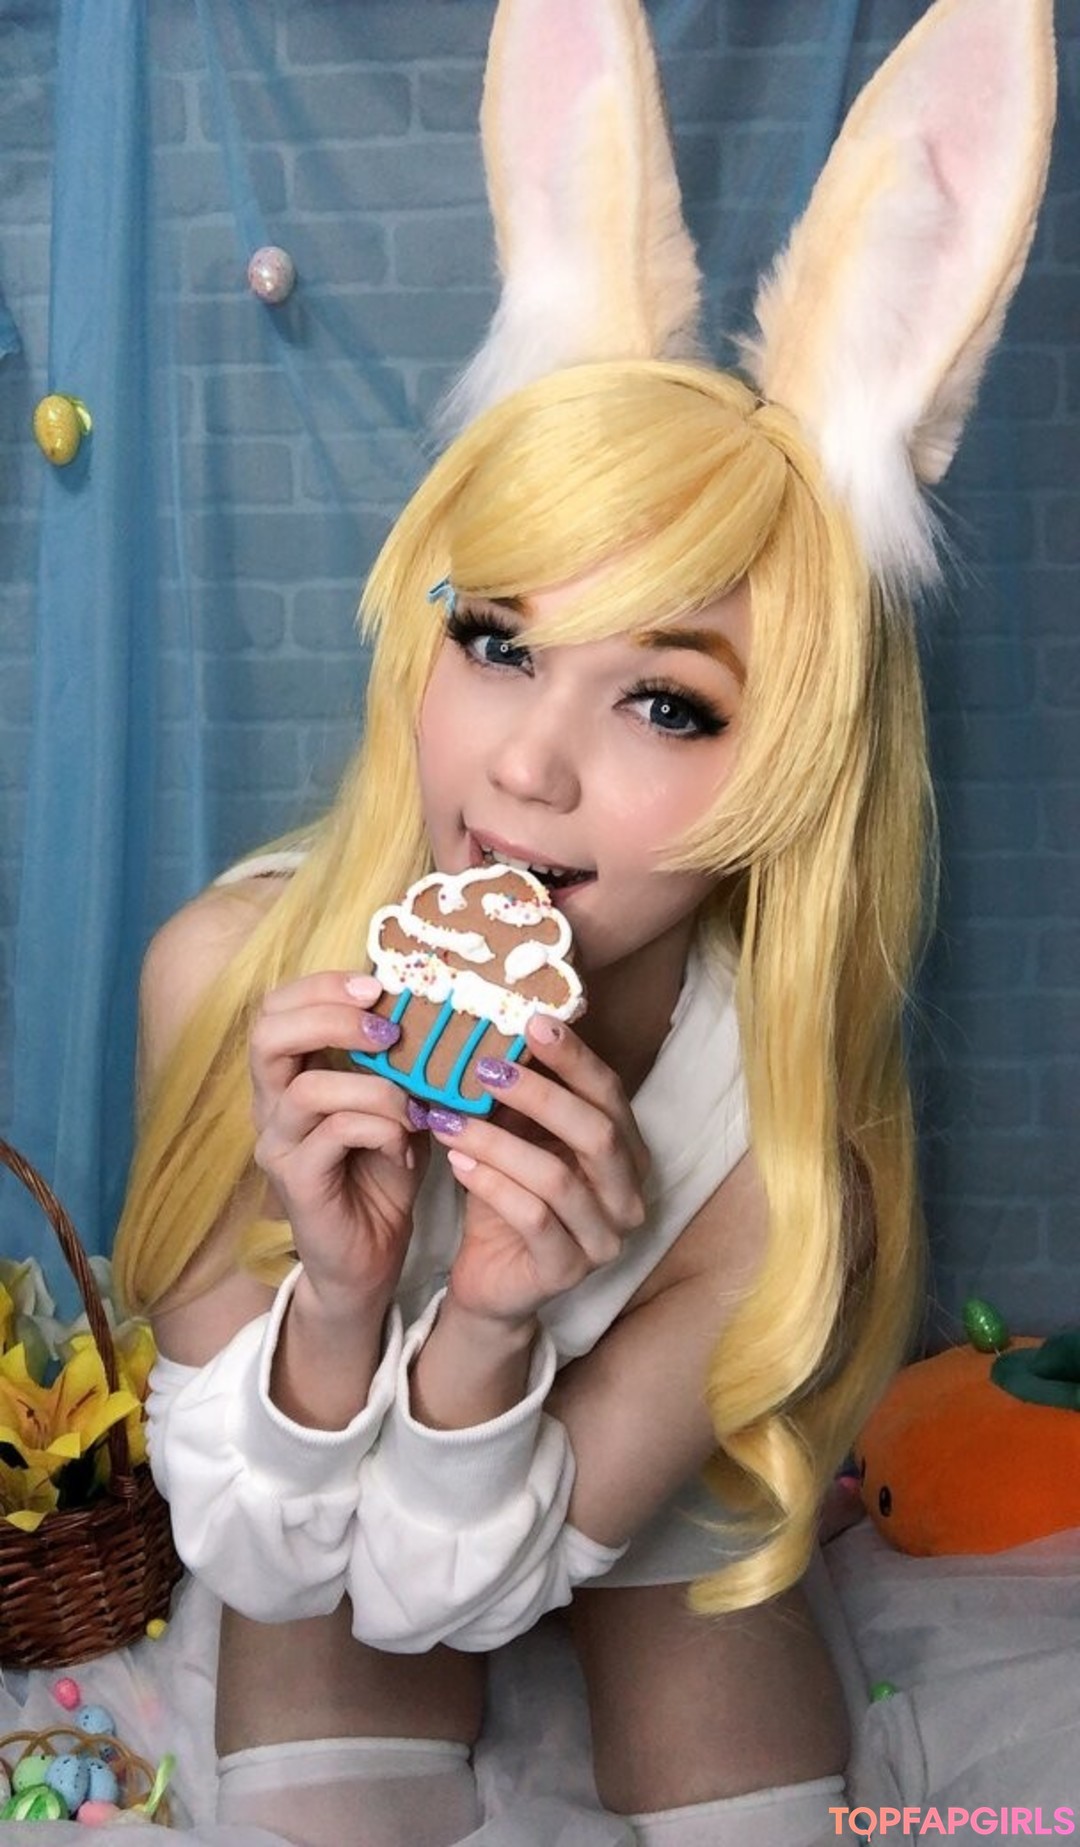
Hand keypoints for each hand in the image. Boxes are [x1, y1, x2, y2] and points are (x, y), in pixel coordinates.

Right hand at [249, 971, 426, 1315]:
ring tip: (413, 1108)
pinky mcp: (296, 1182)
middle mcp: (271, 1105)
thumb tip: (435, 1010)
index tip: (378, 986)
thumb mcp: (398, 1105)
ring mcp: (278, 1145)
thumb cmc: (382, 1175)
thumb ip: (401, 1063)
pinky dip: (381, 1129)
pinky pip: (333, 1133)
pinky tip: (407, 1149)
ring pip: (307, 1087)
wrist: (371, 1258)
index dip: (322, 986)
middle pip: (267, 1033)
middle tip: (387, 1029)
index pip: (277, 1008)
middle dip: (332, 1017)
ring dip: (374, 1088)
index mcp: (290, 1076)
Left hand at [423, 1017, 649, 1327]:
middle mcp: (629, 1196)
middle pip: (597, 1133)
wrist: (491, 1279)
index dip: (574, 1058)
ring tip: (448, 1117)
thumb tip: (492, 1026)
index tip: (532, 1022)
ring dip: (497, 1141)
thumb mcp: (516, 1138)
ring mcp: (604, 1239)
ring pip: (557, 1178)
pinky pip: (533, 1219)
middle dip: (539, 1094)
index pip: (610, 1095)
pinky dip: (492, 1184)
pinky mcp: (568, 1271)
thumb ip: (519, 1097)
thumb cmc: (507, 1197)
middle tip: (485, 1067)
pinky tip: (457, 1162)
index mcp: (626, 1154)